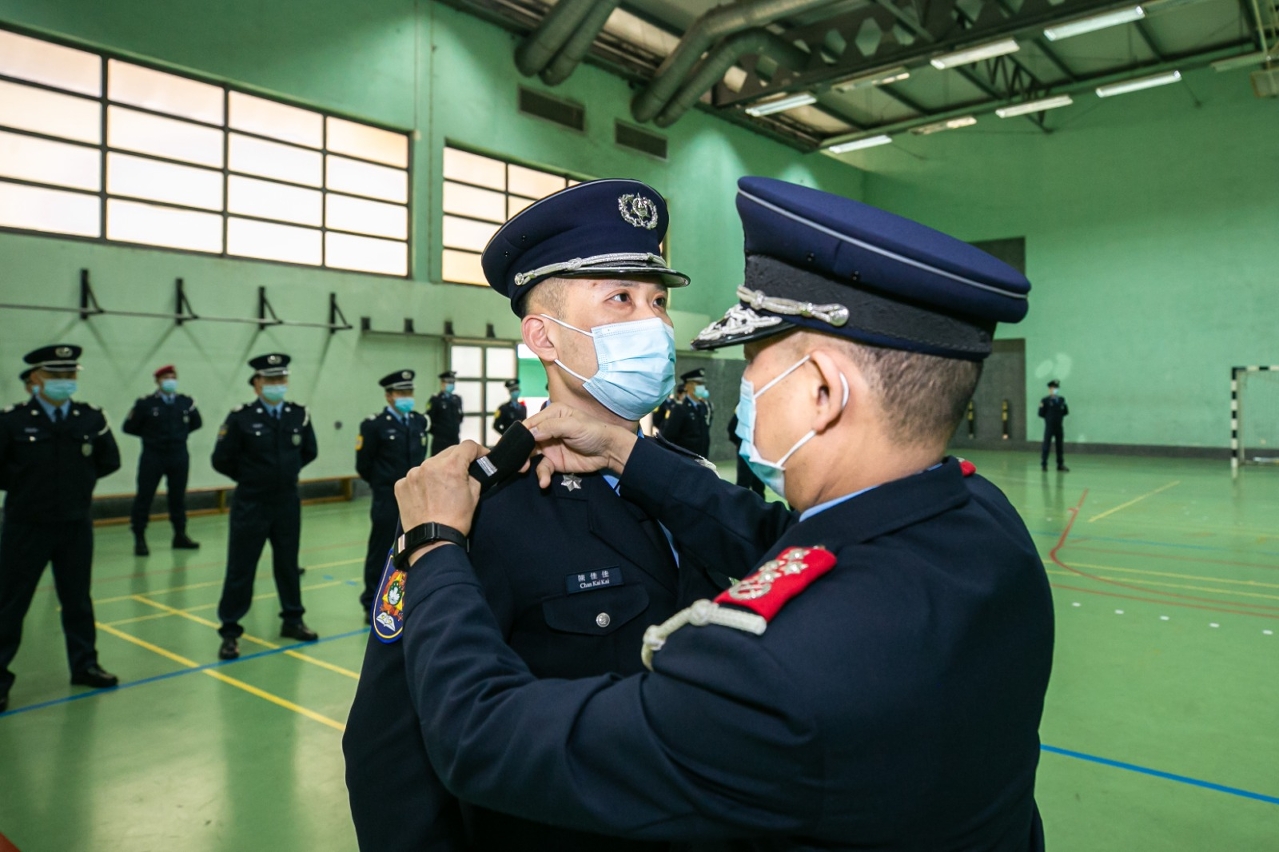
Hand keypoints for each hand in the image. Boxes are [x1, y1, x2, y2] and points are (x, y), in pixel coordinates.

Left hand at [395, 442, 484, 558]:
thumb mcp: (474, 496)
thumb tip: (473, 468)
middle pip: (448, 453)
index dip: (478, 450)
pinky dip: (422, 482)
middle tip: (463, 475)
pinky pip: (415, 476)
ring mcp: (412, 474)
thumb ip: (474, 475)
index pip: (467, 446)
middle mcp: (429, 465)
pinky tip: (428, 496)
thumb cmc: (455, 521)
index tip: (480, 457)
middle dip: (458, 461)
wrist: (432, 541)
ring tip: (442, 489)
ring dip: (438, 471)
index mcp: (450, 466)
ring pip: (431, 464)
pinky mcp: (401, 485)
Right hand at [524, 403, 638, 488]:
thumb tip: (530, 433)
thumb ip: (551, 427)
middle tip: (514, 460)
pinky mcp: (554, 462)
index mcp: (552, 414)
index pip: (530, 423)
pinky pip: (542, 468)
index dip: (520, 433)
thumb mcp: (574, 425)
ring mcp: (550, 446)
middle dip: (519, 451)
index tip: (510, 444)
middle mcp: (547, 429)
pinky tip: (544, 482)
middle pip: (527, 440)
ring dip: (525, 463)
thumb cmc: (594, 432)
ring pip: (530, 455)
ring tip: (523, 470)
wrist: (610, 452)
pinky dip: (541, 475)